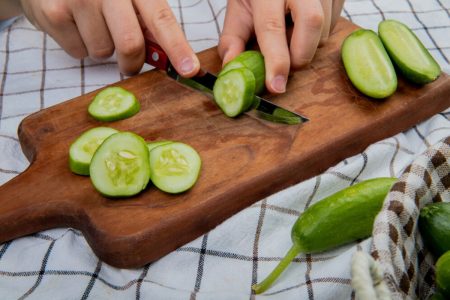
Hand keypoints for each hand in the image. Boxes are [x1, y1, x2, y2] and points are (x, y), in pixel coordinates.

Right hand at [19, 0, 199, 75]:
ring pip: (103, 52)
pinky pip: (79, 52)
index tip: (189, 70)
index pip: (160, 19)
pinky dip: (80, 47)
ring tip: (92, 25)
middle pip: (130, 45)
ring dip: (103, 49)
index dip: (177, 47)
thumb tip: (172, 58)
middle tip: (127, 59)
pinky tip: (74, 25)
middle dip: (131, 62)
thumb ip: (148, 23)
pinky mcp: (54, 13)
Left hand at [218, 0, 344, 92]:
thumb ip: (233, 38)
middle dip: (300, 55)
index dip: (276, 61)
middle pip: (312, 24)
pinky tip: (303, 25)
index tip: (276, 86)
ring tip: (292, 33)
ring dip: (308, 45)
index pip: (273, 28)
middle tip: (286, 61)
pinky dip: (318, 36)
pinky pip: (334, 26)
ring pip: (325, 31)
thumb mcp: (238, 8)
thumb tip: (231, 66)